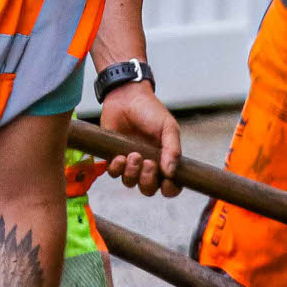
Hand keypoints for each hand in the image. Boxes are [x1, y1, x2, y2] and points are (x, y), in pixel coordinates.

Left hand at [98, 81, 181, 195]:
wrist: (126, 97)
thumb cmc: (150, 111)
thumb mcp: (168, 128)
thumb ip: (173, 150)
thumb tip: (171, 173)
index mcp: (165, 160)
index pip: (170, 186)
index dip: (169, 189)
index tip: (167, 182)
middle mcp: (149, 165)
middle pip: (149, 189)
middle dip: (148, 181)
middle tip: (148, 163)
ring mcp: (131, 162)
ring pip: (130, 183)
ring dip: (132, 173)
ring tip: (133, 154)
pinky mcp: (114, 156)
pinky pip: (114, 173)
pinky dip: (117, 168)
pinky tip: (120, 156)